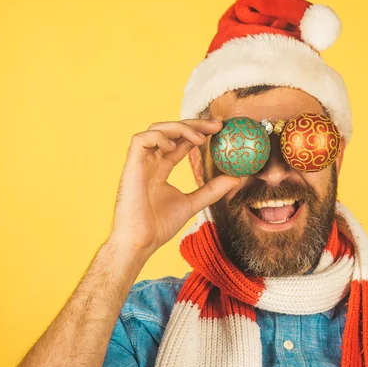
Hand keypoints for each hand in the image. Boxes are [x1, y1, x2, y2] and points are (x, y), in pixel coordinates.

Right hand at [107, 119, 240, 256]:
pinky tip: (173, 147)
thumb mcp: (192, 203)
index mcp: (160, 168)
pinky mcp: (131, 166)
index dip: (198, 131)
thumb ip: (211, 190)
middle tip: (217, 125)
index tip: (219, 129)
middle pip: (170, 130)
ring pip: (155, 129)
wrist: (140, 242)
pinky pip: (140, 139)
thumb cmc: (159, 227)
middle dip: (193, 124)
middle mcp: (149, 162)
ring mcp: (139, 163)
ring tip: (199, 138)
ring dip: (179, 127)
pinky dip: (158, 137)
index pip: (180, 142)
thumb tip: (236, 178)